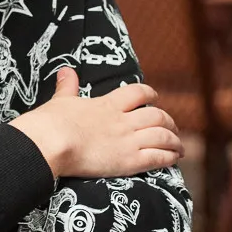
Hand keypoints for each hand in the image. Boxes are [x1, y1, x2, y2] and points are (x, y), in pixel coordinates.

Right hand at [8, 67, 182, 179]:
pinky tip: (174, 159)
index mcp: (108, 104)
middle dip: (168, 121)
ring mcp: (127, 141)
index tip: (155, 99)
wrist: (52, 142)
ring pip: (162, 136)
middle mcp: (123, 121)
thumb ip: (67, 86)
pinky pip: (157, 158)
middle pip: (157, 116)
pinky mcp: (128, 161)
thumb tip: (66, 70)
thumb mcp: (61, 100)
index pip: (138, 93)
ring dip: (174, 140)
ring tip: (178, 146)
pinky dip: (169, 157)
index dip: (150, 95)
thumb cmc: (52, 122)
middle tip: (172, 128)